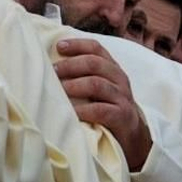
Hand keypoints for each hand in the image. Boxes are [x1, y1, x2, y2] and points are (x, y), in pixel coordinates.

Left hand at [55, 38, 152, 170]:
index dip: (77, 45)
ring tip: (59, 90)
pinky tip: (71, 112)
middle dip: (70, 65)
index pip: (96, 48)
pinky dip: (82, 110)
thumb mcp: (97, 87)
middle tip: (52, 71)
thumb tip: (50, 64)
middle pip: (94, 63)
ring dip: (74, 85)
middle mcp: (119, 79)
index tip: (58, 47)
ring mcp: (122, 98)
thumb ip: (82, 74)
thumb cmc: (106, 107)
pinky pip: (100, 110)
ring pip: (97, 84)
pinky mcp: (123, 117)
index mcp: (112, 68)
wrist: (132, 136)